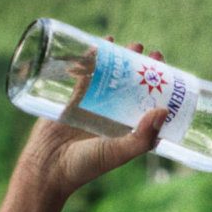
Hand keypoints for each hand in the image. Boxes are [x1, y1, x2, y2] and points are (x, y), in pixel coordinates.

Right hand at [14, 41, 167, 201]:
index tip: (163, 66)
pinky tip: (100, 44)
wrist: (48, 168)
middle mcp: (114, 117)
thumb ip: (142, 137)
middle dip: (140, 67)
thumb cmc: (87, 166)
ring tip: (128, 44)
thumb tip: (164, 111)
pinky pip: (85, 75)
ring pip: (110, 78)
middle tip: (146, 49)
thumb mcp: (119, 153)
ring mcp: (94, 107)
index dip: (158, 85)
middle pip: (131, 86)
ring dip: (119, 59)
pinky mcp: (73, 100)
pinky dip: (92, 59)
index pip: (148, 102)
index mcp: (129, 129)